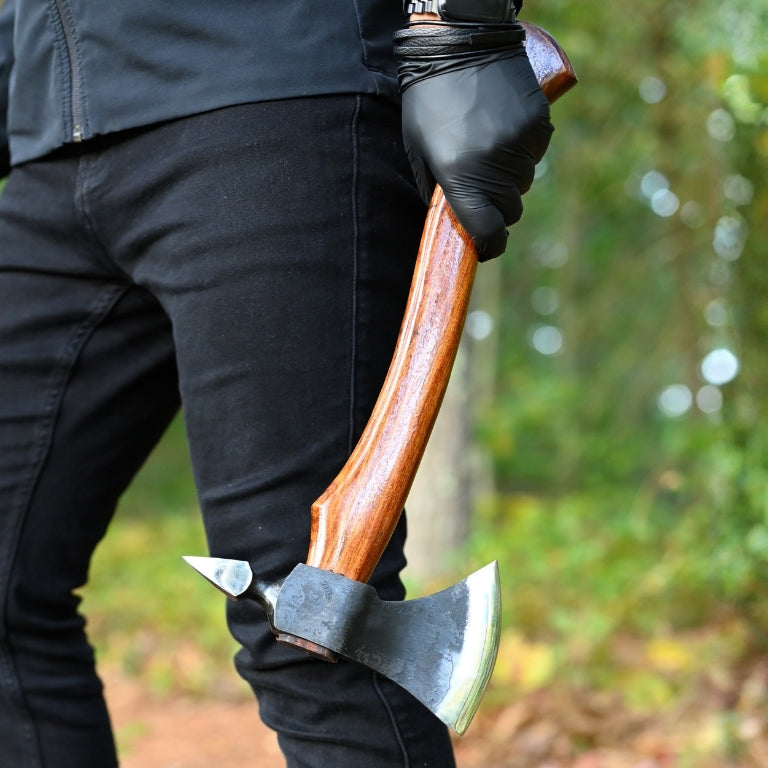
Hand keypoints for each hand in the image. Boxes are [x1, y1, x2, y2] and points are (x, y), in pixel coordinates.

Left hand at [396, 27, 552, 260]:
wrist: (460, 44)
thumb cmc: (428, 101)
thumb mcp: (419, 150)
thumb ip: (434, 189)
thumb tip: (455, 218)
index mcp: (461, 177)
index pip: (487, 230)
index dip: (489, 245)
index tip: (486, 246)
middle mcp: (494, 167)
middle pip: (508, 212)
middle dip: (496, 209)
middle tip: (481, 189)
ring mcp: (520, 146)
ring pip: (523, 185)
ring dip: (508, 179)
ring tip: (488, 150)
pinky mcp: (538, 126)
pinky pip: (534, 156)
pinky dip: (522, 154)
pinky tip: (503, 131)